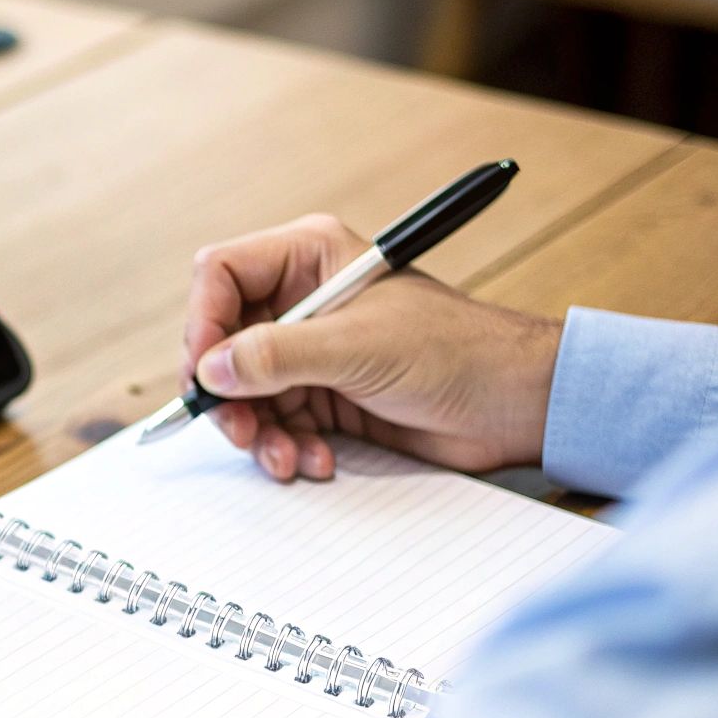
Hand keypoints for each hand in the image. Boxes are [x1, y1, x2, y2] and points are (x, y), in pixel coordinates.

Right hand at [183, 214, 561, 479]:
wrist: (513, 406)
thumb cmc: (457, 351)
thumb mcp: (357, 347)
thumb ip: (276, 355)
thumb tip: (212, 368)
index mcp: (308, 258)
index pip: (221, 276)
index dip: (204, 322)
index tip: (205, 370)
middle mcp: (301, 301)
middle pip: (223, 342)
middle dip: (229, 393)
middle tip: (240, 429)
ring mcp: (309, 351)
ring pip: (244, 391)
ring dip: (259, 431)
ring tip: (286, 456)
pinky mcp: (322, 395)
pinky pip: (274, 422)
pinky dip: (285, 446)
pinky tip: (315, 458)